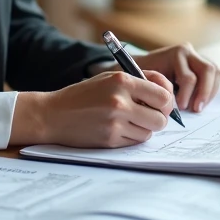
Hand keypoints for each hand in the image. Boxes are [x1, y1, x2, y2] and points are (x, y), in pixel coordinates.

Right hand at [10, 71, 175, 147]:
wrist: (53, 114)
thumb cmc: (83, 94)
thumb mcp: (109, 78)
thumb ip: (138, 81)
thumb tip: (167, 92)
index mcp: (122, 81)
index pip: (163, 95)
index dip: (166, 102)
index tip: (161, 104)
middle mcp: (120, 101)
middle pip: (161, 118)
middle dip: (158, 119)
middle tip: (148, 115)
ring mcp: (115, 122)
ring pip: (149, 132)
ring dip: (143, 129)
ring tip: (127, 121)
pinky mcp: (110, 140)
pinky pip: (134, 142)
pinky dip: (131, 137)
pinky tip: (117, 129)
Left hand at [134, 42, 219, 112]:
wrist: (144, 64)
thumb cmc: (145, 75)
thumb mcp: (149, 81)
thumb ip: (163, 90)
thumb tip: (175, 107)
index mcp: (175, 54)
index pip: (189, 77)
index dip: (186, 95)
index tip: (181, 108)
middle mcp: (188, 51)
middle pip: (207, 70)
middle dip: (204, 93)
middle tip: (196, 109)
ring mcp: (197, 55)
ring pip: (215, 72)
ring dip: (210, 92)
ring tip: (199, 106)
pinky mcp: (203, 62)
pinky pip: (216, 75)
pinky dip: (211, 89)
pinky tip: (201, 100)